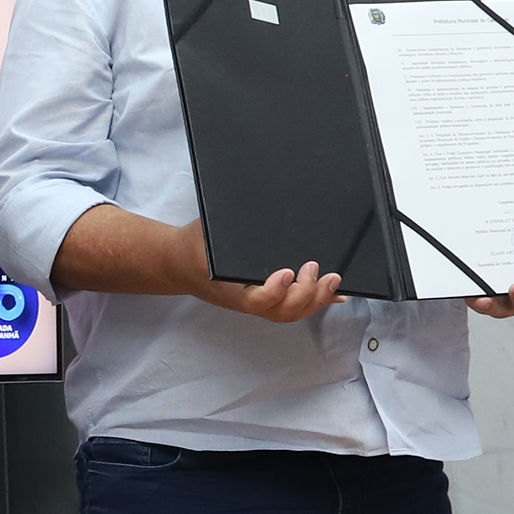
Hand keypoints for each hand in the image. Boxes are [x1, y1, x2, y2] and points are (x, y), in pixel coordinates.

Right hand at [170, 218, 341, 320]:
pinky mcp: (264, 301)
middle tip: (314, 268)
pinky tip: (335, 294)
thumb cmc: (195, 243)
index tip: (286, 273)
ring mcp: (256, 303)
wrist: (179, 263)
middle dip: (305, 294)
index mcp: (227, 286)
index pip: (255, 301)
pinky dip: (315, 302)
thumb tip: (262, 200)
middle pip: (280, 311)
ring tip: (332, 281)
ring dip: (315, 301)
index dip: (274, 292)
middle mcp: (244, 300)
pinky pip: (291, 306)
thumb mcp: (208, 228)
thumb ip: (233, 222)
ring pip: (289, 313)